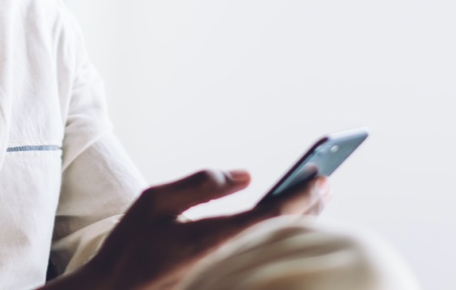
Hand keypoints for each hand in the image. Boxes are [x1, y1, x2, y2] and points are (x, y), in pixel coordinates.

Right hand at [54, 167, 327, 289]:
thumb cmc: (132, 245)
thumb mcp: (155, 201)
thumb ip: (200, 184)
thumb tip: (246, 176)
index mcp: (212, 238)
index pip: (269, 215)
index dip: (299, 195)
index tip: (320, 176)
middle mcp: (227, 261)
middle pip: (282, 234)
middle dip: (308, 207)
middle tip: (324, 181)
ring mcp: (227, 275)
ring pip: (275, 248)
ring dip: (297, 222)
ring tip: (312, 198)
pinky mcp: (224, 281)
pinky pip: (261, 257)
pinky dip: (277, 237)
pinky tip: (283, 222)